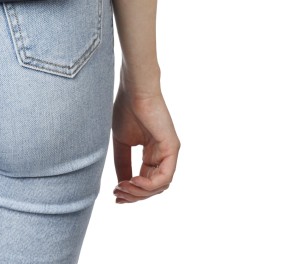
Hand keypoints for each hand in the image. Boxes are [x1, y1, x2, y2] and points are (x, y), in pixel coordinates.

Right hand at [111, 83, 179, 203]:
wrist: (133, 90)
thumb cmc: (126, 109)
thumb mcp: (121, 143)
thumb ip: (123, 164)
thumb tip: (121, 186)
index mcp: (152, 154)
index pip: (146, 182)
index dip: (132, 192)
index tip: (115, 196)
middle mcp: (163, 155)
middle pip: (152, 188)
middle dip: (134, 195)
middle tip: (117, 194)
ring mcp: (169, 152)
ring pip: (159, 187)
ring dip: (139, 192)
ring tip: (122, 187)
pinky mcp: (172, 148)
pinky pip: (164, 177)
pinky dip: (149, 184)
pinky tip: (133, 181)